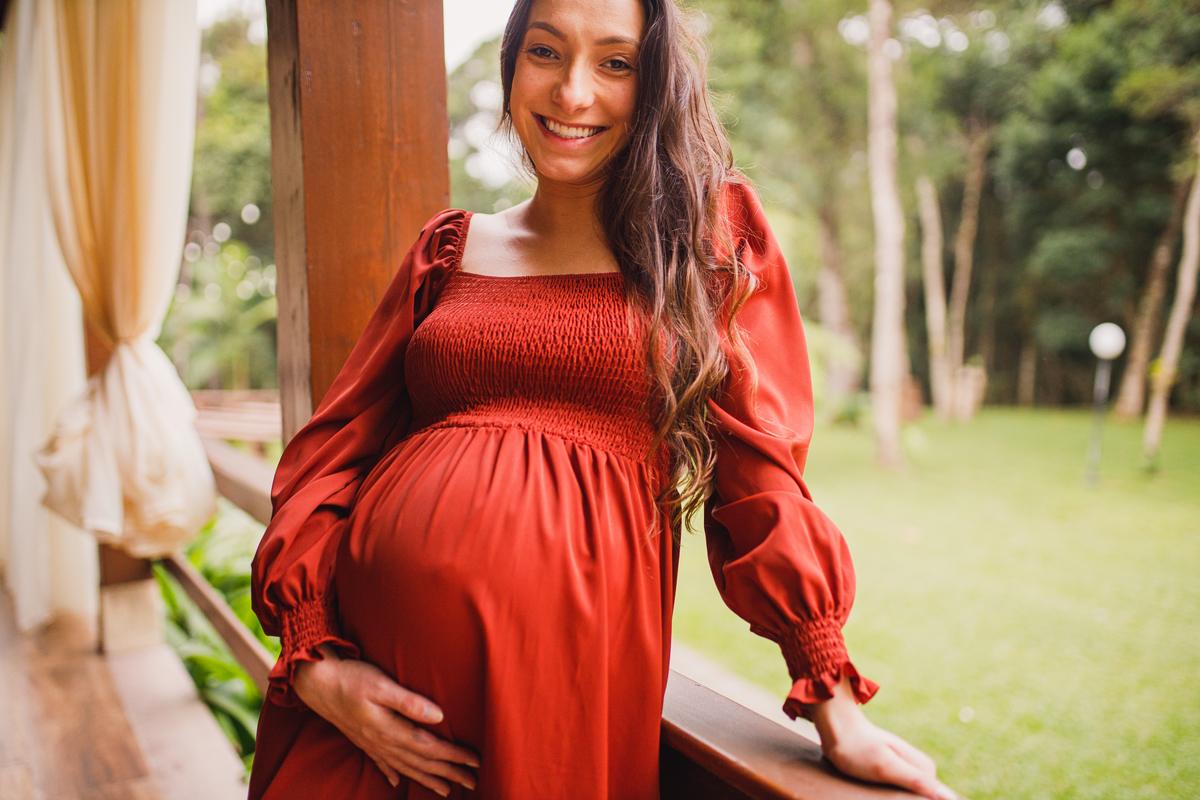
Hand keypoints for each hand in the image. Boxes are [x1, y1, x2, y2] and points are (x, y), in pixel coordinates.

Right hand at [293, 645, 479, 796]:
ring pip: (405, 767)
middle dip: (449, 773)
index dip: (454, 755)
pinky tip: (395, 782)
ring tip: (447, 790)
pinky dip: (392, 774)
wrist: (315, 682)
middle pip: (421, 762)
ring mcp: (371, 743)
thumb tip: (439, 716)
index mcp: (389, 729)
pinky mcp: (361, 739)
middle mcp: (381, 742)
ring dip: (427, 778)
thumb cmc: (351, 678)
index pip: (430, 747)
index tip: (475, 761)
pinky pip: (381, 763)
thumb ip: (409, 702)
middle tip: (473, 782)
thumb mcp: (380, 684)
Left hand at [811, 676, 956, 799]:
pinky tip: (872, 789)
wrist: (836, 728)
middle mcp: (918, 768)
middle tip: (877, 789)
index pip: (932, 799)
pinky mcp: (891, 771)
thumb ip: (916, 781)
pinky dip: (884, 795)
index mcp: (925, 768)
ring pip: (905, 795)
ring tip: (872, 786)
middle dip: (901, 798)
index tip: (890, 794)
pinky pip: (894, 791)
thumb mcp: (887, 767)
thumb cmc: (859, 748)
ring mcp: (904, 768)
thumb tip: (950, 798)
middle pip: (918, 797)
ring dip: (890, 797)